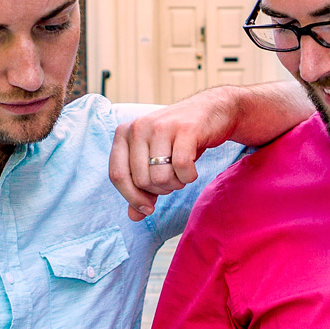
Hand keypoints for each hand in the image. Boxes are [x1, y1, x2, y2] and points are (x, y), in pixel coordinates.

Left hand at [109, 91, 235, 220]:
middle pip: (141, 181)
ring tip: (182, 173)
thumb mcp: (156, 161)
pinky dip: (189, 177)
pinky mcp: (185, 129)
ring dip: (176, 184)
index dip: (132, 197)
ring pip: (160, 177)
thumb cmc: (179, 139)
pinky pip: (181, 168)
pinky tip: (193, 169)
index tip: (148, 208)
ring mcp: (161, 126)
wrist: (212, 111)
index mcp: (124, 133)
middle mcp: (139, 127)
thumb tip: (134, 216)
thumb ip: (142, 188)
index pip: (117, 175)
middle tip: (172, 180)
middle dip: (160, 189)